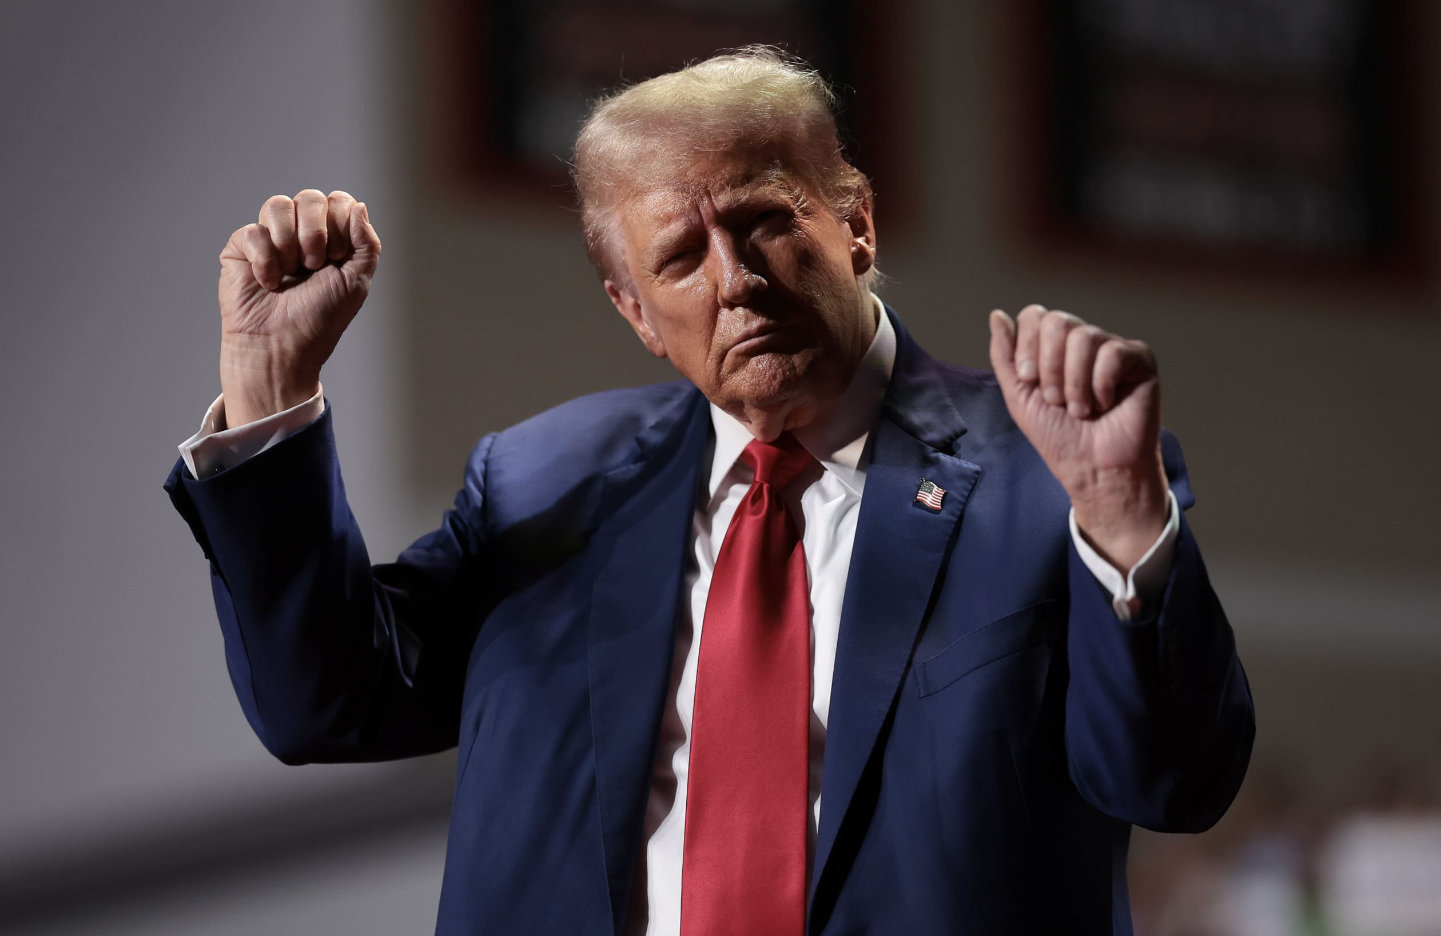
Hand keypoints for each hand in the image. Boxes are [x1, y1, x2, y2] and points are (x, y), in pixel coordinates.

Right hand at [217, 189, 380, 426]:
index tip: (337, 258)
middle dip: (315, 233)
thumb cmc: (320, 319)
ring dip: (289, 243)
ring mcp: (269, 238)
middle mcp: (300, 233)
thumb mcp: (357, 282)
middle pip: (309, 198)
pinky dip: (264, 260)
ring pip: (277, 205)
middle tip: (313, 267)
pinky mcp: (241, 248)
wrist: (283, 347)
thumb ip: (366, 243)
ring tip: (290, 274)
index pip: (338, 201)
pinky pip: (252, 231)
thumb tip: (359, 205)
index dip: (339, 224)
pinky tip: (268, 283)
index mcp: (331, 237)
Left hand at [989, 304, 1168, 569]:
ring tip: (1081, 410)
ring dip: (1074, 383)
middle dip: (1049, 367)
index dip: (1027, 347)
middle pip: (1057, 321)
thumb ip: (1004, 356)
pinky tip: (1106, 405)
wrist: (1092, 468)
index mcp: (1054, 346)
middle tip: (1056, 400)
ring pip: (1084, 337)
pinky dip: (1101, 386)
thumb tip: (996, 314)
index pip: (1035, 315)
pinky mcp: (1140, 360)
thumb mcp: (1019, 396)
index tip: (1029, 381)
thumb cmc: (1058, 436)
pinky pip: (1113, 353)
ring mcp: (1113, 347)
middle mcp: (1083, 341)